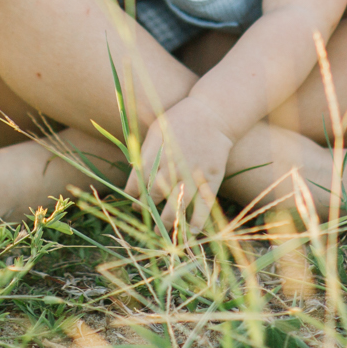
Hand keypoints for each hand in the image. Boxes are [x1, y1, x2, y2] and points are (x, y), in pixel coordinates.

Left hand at [124, 97, 233, 234]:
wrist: (213, 114)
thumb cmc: (181, 120)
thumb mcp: (157, 129)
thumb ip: (145, 151)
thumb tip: (133, 172)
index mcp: (156, 153)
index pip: (137, 183)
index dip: (133, 195)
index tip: (133, 200)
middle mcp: (173, 166)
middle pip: (154, 195)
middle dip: (146, 208)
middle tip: (145, 213)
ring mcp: (193, 174)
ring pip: (176, 206)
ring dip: (166, 222)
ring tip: (159, 232)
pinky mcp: (211, 179)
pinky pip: (203, 206)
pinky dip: (198, 222)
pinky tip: (191, 233)